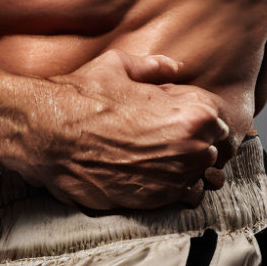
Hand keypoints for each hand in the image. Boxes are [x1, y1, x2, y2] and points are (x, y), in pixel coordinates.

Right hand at [18, 49, 230, 210]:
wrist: (49, 134)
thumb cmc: (82, 97)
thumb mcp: (119, 65)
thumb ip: (153, 66)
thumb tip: (173, 66)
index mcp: (190, 113)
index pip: (217, 117)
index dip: (195, 112)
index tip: (176, 112)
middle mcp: (189, 148)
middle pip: (211, 146)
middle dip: (193, 138)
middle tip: (163, 131)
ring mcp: (172, 178)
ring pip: (197, 173)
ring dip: (182, 163)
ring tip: (153, 152)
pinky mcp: (152, 201)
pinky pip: (178, 196)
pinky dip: (168, 184)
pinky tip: (145, 169)